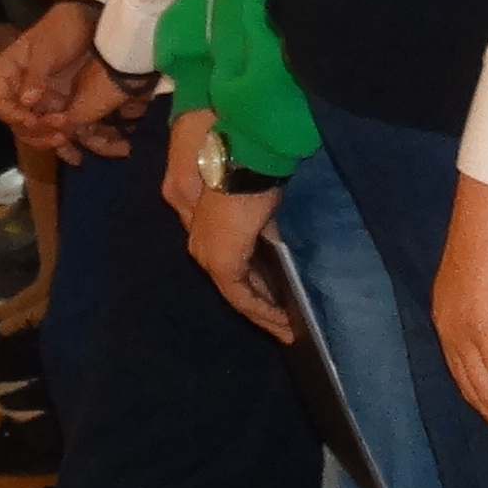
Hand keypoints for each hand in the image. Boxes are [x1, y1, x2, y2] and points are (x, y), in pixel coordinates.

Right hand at [0, 2, 100, 149]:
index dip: (14, 117)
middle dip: (35, 132)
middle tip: (59, 133)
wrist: (87, 19)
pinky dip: (61, 138)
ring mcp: (36, 98)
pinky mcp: (55, 103)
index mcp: (6, 73)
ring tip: (68, 139)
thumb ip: (36, 76)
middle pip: (16, 122)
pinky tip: (74, 153)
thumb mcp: (48, 50)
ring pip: (34, 129)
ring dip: (48, 138)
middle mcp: (17, 89)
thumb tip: (25, 102)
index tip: (34, 122)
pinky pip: (52, 126)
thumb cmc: (61, 29)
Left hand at [167, 119, 286, 328]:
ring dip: (264, 315)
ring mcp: (208, 256)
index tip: (274, 296)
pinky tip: (282, 323)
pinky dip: (264, 312)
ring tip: (287, 331)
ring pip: (237, 296)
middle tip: (283, 324)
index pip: (228, 264)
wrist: (238, 156)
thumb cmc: (245, 167)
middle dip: (260, 305)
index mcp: (203, 228)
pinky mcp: (221, 264)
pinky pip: (243, 298)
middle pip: (232, 285)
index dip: (252, 283)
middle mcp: (200, 246)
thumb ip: (254, 222)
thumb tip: (265, 237)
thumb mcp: (252, 199)